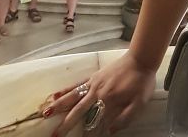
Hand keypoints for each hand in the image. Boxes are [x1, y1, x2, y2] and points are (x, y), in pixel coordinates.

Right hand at [43, 53, 157, 134]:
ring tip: (45, 113)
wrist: (142, 58)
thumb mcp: (139, 103)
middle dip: (65, 124)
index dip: (85, 133)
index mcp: (109, 100)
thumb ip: (125, 118)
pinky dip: (65, 90)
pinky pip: (77, 84)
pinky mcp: (93, 77)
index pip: (93, 122)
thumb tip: (109, 131)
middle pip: (78, 111)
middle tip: (54, 136)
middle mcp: (97, 93)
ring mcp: (93, 84)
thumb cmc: (141, 82)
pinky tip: (54, 95)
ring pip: (73, 96)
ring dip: (59, 106)